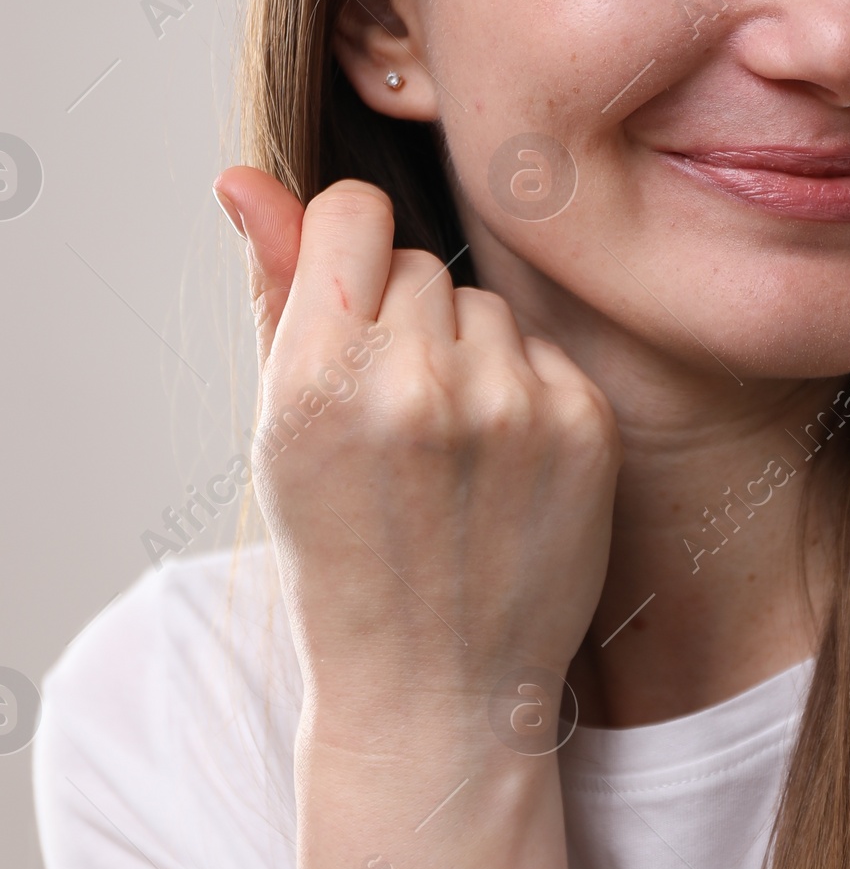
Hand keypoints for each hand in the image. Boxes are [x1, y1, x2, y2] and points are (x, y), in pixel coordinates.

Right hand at [214, 168, 619, 744]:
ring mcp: (511, 405)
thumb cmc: (342, 555)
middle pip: (419, 263)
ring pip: (484, 305)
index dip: (346, 250)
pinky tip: (500, 470)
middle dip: (399, 321)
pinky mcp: (585, 426)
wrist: (435, 690)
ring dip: (464, 355)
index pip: (351, 211)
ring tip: (444, 452)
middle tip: (389, 423)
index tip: (346, 306)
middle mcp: (417, 383)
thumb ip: (274, 293)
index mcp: (318, 378)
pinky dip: (522, 394)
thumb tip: (245, 178)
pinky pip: (541, 352)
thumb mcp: (280, 432)